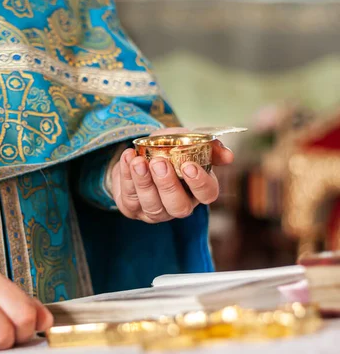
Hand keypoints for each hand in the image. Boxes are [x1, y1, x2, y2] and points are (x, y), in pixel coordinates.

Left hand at [112, 128, 233, 222]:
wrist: (139, 154)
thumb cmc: (168, 150)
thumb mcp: (187, 141)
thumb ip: (208, 145)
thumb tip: (228, 156)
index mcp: (198, 191)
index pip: (207, 194)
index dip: (199, 183)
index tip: (189, 165)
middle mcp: (178, 205)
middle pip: (178, 206)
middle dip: (167, 185)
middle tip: (159, 163)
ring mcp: (155, 211)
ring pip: (151, 204)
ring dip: (143, 182)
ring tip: (138, 161)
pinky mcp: (132, 209)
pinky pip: (129, 196)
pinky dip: (126, 176)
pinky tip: (127, 158)